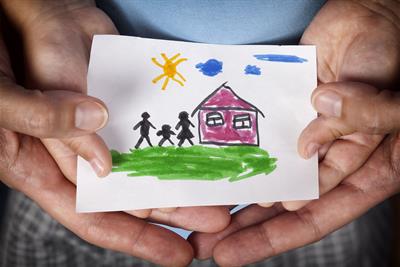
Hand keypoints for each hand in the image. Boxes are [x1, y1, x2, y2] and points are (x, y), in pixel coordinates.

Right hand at [0, 0, 230, 264]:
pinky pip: (148, 125)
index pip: (96, 218)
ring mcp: (101, 128)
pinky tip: (197, 143)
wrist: (23, 10)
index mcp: (44, 168)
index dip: (138, 239)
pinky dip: (171, 134)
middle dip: (173, 209)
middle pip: (130, 194)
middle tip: (215, 216)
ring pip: (145, 162)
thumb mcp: (7, 97)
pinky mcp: (117, 104)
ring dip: (179, 174)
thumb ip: (48, 126)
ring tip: (215, 184)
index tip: (179, 252)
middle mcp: (78, 154)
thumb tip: (101, 163)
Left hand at [189, 0, 399, 263]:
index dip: (274, 237)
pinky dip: (242, 154)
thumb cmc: (391, 56)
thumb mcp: (393, 100)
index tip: (234, 252)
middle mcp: (329, 159)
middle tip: (206, 244)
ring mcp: (304, 137)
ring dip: (238, 195)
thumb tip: (305, 148)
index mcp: (364, 169)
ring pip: (268, 175)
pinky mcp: (285, 114)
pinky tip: (216, 168)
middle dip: (245, 227)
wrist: (368, 16)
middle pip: (284, 205)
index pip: (315, 215)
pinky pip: (260, 139)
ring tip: (201, 216)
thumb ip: (359, 123)